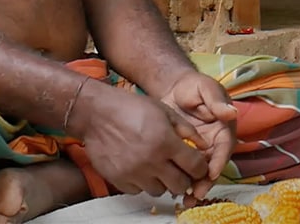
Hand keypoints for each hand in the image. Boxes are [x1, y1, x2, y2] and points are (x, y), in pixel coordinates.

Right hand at [74, 86, 208, 196]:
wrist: (96, 113)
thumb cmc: (131, 107)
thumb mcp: (164, 110)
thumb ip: (186, 129)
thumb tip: (203, 145)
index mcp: (166, 142)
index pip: (195, 167)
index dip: (200, 168)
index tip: (198, 166)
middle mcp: (151, 161)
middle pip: (180, 185)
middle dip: (184, 179)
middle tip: (180, 170)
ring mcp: (134, 173)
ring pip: (159, 191)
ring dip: (163, 182)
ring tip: (158, 167)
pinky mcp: (119, 180)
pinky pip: (138, 191)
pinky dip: (142, 183)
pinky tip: (140, 168)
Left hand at [161, 71, 237, 199]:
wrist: (174, 88)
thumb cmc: (194, 86)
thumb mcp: (207, 89)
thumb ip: (217, 101)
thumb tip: (232, 112)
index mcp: (224, 128)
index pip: (225, 148)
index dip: (219, 162)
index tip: (212, 174)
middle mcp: (215, 142)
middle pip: (214, 165)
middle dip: (207, 181)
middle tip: (197, 193)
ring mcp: (201, 149)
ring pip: (200, 171)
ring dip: (196, 186)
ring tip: (186, 199)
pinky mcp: (185, 153)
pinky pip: (186, 169)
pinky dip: (182, 180)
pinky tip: (174, 191)